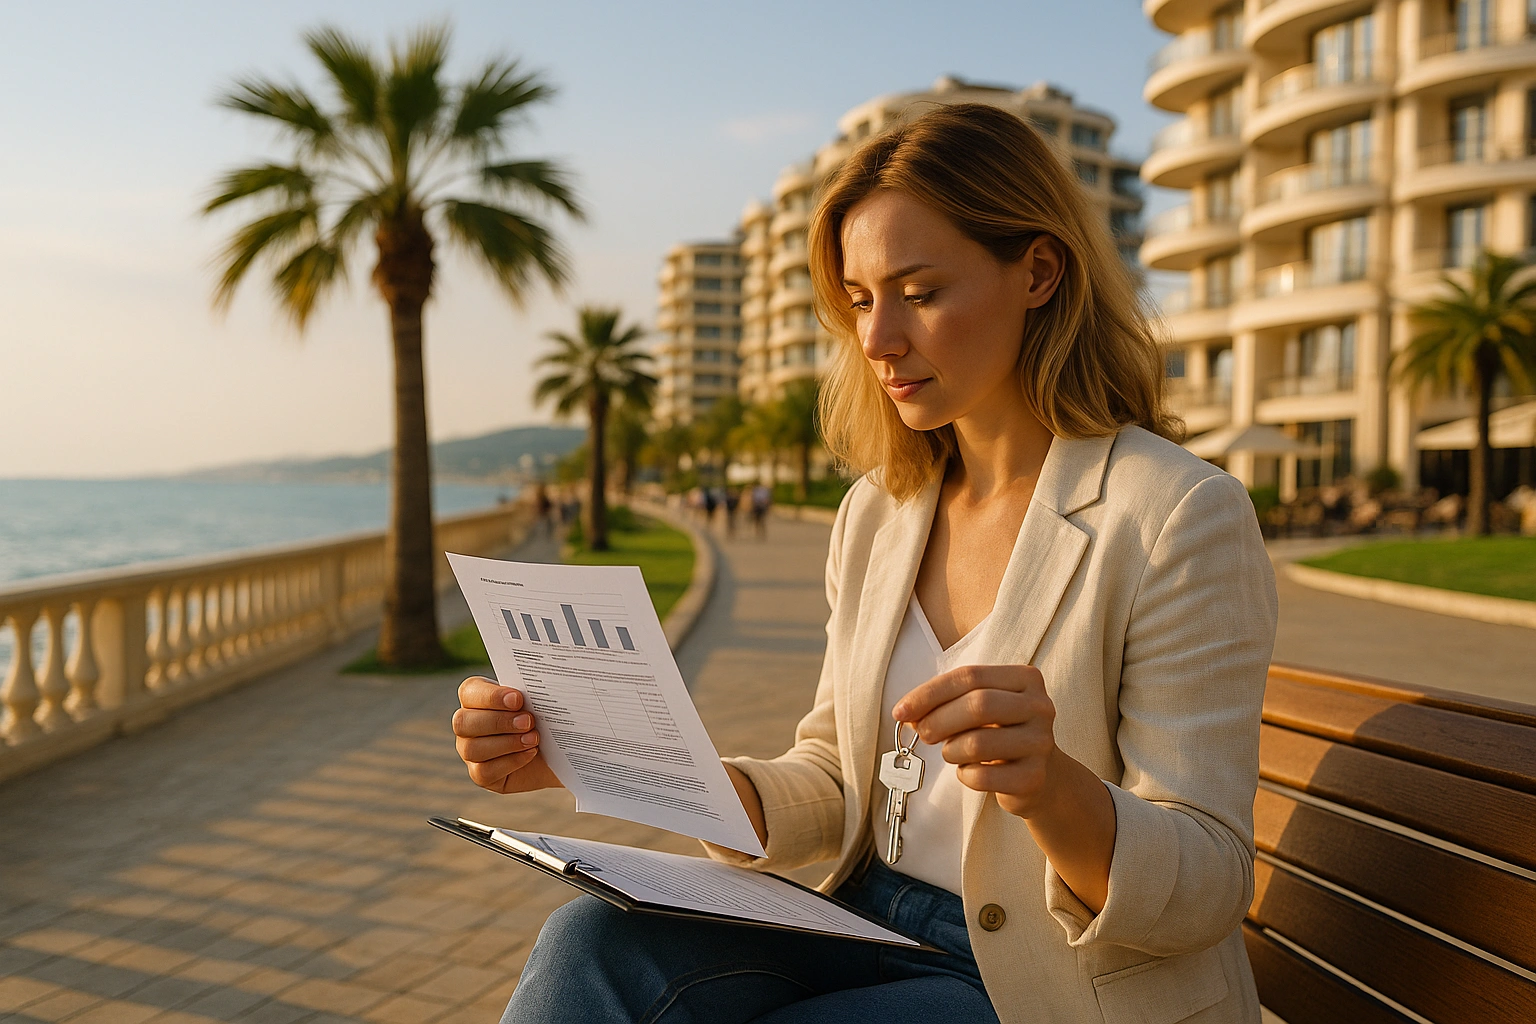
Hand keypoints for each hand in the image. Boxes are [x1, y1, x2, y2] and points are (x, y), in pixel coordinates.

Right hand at [453, 676, 563, 794]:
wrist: (557, 750)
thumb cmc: (543, 718)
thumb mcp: (539, 702)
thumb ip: (532, 692)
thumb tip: (541, 685)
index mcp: (475, 697)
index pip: (470, 691)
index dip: (491, 696)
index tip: (517, 698)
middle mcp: (466, 724)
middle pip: (464, 722)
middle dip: (498, 721)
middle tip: (528, 721)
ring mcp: (469, 751)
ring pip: (472, 748)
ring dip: (506, 743)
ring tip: (534, 738)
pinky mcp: (480, 774)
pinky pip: (484, 771)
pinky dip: (511, 761)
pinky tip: (531, 753)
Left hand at [893, 664, 1058, 817]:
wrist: (1042, 777)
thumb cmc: (1000, 734)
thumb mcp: (976, 709)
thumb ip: (943, 703)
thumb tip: (904, 713)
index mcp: (1026, 678)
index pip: (969, 676)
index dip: (929, 693)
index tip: (900, 711)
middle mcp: (1040, 707)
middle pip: (978, 704)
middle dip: (938, 721)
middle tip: (922, 734)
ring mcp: (1041, 743)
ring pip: (978, 743)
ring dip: (951, 751)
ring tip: (952, 753)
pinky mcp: (1034, 778)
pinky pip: (982, 776)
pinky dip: (965, 775)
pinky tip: (970, 771)